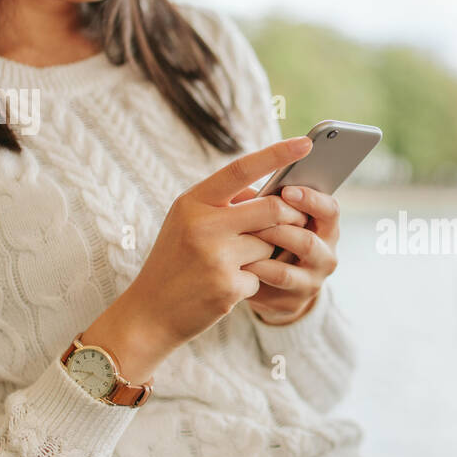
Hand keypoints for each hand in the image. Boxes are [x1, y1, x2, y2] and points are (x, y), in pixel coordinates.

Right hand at [89, 137, 315, 380]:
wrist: (149, 312)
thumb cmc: (175, 261)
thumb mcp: (187, 222)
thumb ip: (224, 203)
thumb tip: (273, 191)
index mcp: (192, 202)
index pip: (241, 169)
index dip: (276, 154)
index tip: (306, 143)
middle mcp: (203, 225)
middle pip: (272, 209)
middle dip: (289, 216)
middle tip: (295, 221)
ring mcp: (216, 257)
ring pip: (270, 244)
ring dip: (266, 254)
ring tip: (235, 263)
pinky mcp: (228, 287)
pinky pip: (262, 276)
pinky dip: (252, 281)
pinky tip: (225, 288)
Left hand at [243, 184, 339, 324]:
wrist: (273, 284)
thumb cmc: (274, 238)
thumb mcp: (280, 219)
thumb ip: (273, 204)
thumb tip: (252, 190)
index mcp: (327, 230)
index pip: (330, 211)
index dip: (311, 200)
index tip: (286, 191)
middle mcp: (326, 258)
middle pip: (308, 243)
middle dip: (278, 231)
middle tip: (253, 220)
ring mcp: (311, 284)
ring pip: (286, 273)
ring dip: (261, 258)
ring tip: (240, 244)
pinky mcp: (291, 304)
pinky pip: (267, 291)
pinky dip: (251, 277)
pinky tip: (236, 266)